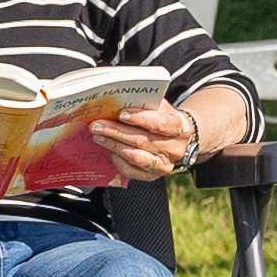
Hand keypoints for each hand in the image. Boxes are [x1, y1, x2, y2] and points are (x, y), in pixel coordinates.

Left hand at [87, 89, 201, 180]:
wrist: (175, 140)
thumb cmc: (163, 119)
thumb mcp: (160, 107)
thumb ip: (145, 104)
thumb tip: (117, 100)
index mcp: (180, 128)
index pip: (160, 124)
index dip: (140, 118)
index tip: (121, 113)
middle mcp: (174, 149)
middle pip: (142, 140)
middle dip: (116, 131)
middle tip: (97, 124)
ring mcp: (164, 165)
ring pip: (134, 156)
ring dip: (112, 144)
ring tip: (97, 135)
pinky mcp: (152, 176)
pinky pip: (130, 169)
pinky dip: (116, 158)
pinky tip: (108, 148)